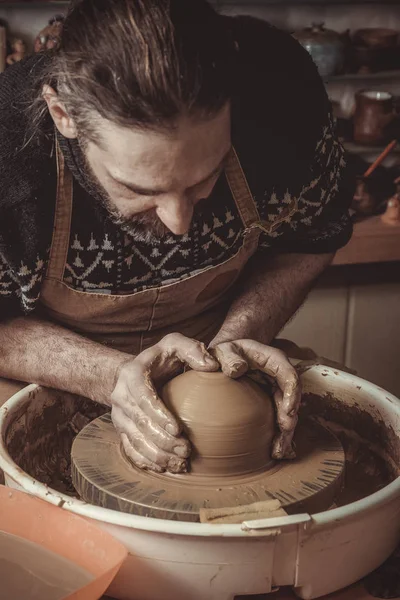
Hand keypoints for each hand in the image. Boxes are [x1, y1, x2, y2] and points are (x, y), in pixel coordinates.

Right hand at [110, 333, 218, 473]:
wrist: (138, 370)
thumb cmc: (162, 357)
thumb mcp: (175, 344)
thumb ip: (192, 349)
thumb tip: (211, 366)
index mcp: (132, 374)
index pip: (143, 398)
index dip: (159, 415)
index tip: (178, 429)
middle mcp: (120, 395)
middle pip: (139, 423)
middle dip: (162, 440)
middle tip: (186, 451)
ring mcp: (119, 414)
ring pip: (134, 440)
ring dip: (156, 455)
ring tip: (179, 463)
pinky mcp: (122, 429)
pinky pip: (130, 449)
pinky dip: (145, 461)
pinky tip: (163, 468)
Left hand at [210, 340, 300, 459]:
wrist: (224, 357)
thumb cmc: (225, 352)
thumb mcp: (224, 350)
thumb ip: (228, 357)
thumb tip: (237, 370)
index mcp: (273, 359)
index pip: (289, 374)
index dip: (293, 393)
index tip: (289, 411)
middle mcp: (279, 376)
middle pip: (292, 398)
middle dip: (290, 418)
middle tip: (283, 436)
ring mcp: (276, 390)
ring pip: (287, 412)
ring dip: (285, 432)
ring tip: (278, 451)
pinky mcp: (271, 403)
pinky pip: (278, 419)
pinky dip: (277, 435)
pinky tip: (274, 451)